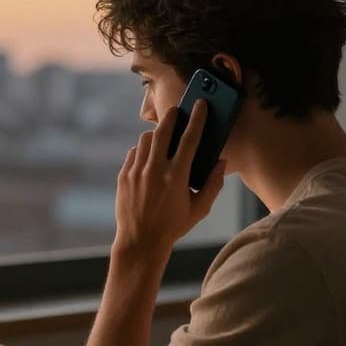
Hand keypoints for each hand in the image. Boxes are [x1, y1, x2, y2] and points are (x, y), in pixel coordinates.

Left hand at [114, 99, 228, 258]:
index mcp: (177, 176)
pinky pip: (134, 152)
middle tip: (178, 110)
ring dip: (156, 134)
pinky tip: (149, 156)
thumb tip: (221, 162)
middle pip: (163, 130)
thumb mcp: (200, 209)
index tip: (201, 105)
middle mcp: (155, 170)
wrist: (140, 241)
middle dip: (172, 116)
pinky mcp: (124, 176)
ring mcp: (137, 172)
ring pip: (146, 139)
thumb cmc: (173, 226)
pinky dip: (143, 150)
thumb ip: (213, 184)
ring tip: (163, 137)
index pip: (190, 138)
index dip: (197, 118)